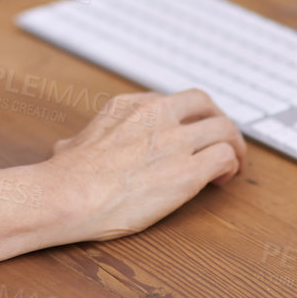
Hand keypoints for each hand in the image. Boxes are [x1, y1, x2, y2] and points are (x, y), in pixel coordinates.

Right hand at [46, 89, 246, 240]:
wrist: (67, 195)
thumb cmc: (64, 177)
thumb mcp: (68, 144)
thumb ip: (77, 142)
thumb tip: (67, 149)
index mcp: (129, 106)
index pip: (170, 102)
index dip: (184, 120)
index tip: (186, 135)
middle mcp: (156, 114)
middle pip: (203, 103)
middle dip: (216, 120)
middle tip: (219, 141)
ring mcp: (174, 141)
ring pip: (224, 128)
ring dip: (232, 145)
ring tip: (231, 164)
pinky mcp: (187, 172)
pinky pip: (225, 157)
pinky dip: (230, 167)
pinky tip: (221, 181)